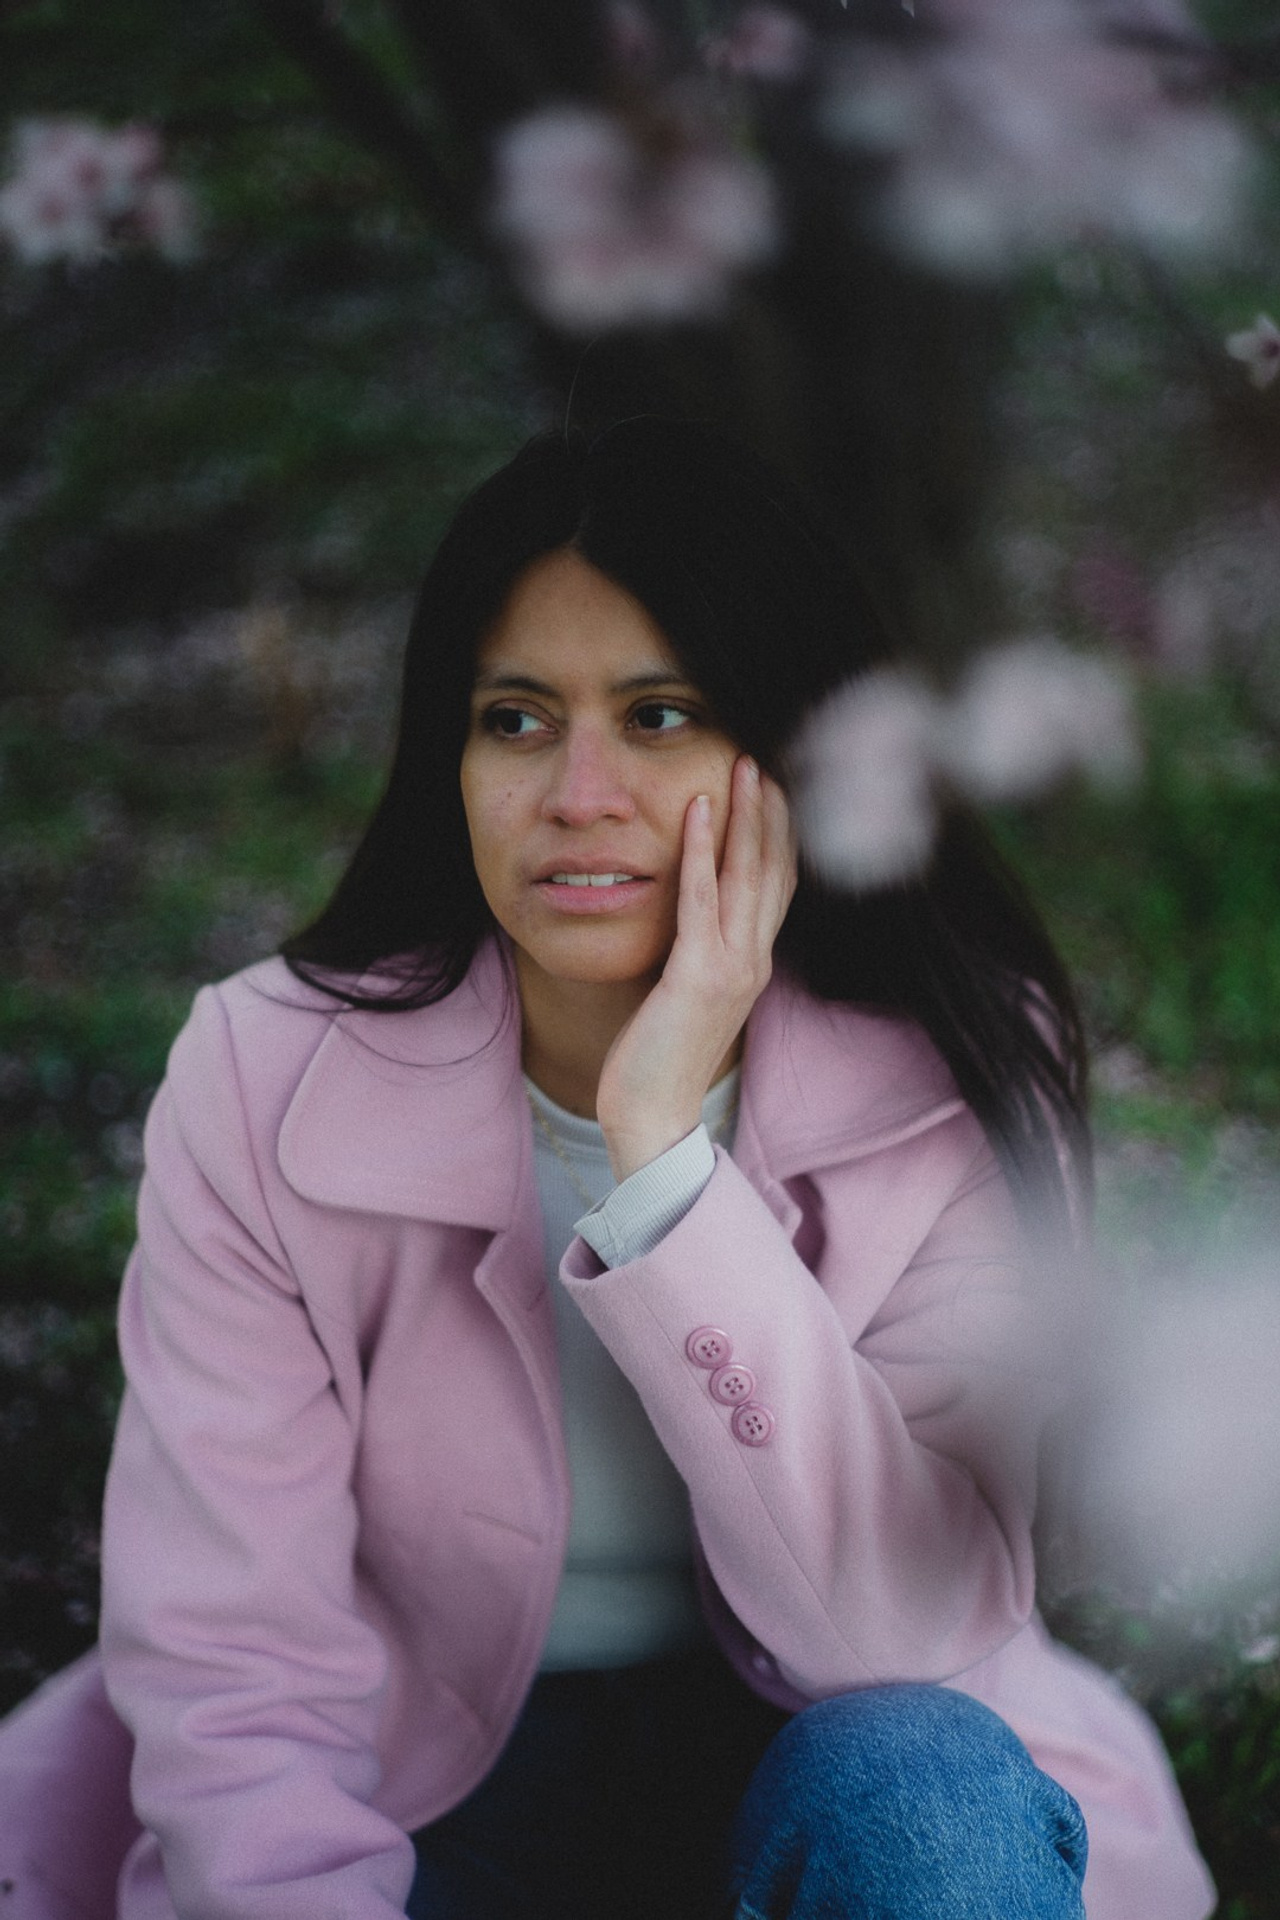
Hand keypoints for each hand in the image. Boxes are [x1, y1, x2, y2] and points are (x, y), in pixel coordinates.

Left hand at [596, 755, 796, 1181]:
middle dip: (773, 811)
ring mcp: (731, 968)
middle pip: (774, 870)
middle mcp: (753, 961)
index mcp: (753, 964)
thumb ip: (699, 955)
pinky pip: (702, 900)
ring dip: (747, 816)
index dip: (782, 833)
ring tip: (745, 766)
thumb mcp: (687, 995)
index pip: (778, 886)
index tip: (778, 786)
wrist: (655, 1118)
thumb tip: (691, 919)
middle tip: (768, 756)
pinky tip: (698, 811)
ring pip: (748, 876)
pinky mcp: (697, 977)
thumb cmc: (661, 1060)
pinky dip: (702, 851)